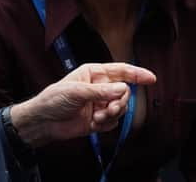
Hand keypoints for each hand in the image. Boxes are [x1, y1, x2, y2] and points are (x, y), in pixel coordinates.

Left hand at [10, 62, 155, 146]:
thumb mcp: (76, 92)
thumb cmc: (53, 99)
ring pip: (120, 108)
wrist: (44, 122)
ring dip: (112, 114)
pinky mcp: (98, 119)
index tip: (151, 78)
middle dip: (120, 102)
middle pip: (124, 92)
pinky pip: (113, 122)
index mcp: (94, 73)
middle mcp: (99, 87)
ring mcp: (99, 103)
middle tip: (109, 109)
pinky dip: (106, 125)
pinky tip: (93, 124)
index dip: (137, 74)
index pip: (120, 70)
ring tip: (98, 117)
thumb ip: (100, 91)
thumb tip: (122, 89)